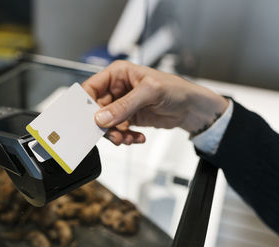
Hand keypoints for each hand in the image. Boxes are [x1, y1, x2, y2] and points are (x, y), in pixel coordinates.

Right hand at [82, 60, 227, 144]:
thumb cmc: (176, 89)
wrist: (192, 108)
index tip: (89, 119)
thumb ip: (124, 106)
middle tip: (112, 134)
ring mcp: (122, 106)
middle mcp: (117, 89)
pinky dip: (125, 138)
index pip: (91, 87)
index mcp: (118, 74)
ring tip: (126, 138)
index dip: (86, 104)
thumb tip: (101, 117)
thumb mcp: (149, 93)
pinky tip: (137, 138)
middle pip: (95, 109)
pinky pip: (118, 131)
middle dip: (102, 124)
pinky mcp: (128, 119)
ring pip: (105, 124)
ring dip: (114, 134)